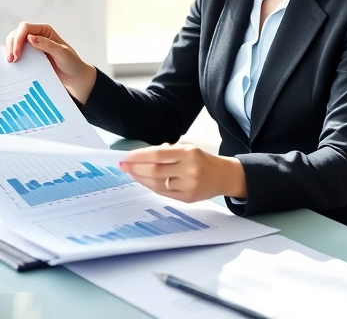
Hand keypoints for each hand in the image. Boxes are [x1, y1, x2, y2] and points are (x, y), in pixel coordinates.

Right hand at [5, 22, 96, 103]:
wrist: (74, 78)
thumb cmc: (72, 64)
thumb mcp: (62, 53)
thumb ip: (47, 45)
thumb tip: (30, 37)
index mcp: (45, 31)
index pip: (25, 28)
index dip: (18, 39)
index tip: (17, 53)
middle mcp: (37, 36)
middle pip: (17, 33)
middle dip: (12, 44)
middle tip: (12, 60)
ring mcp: (32, 46)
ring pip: (14, 42)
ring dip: (9, 50)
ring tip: (11, 62)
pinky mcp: (29, 57)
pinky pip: (17, 53)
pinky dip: (12, 56)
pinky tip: (13, 65)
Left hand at [118, 143, 247, 202]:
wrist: (224, 176)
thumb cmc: (202, 160)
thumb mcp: (188, 148)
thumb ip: (166, 151)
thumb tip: (141, 156)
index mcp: (188, 153)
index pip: (158, 154)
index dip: (139, 156)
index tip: (126, 157)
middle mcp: (189, 169)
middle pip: (155, 170)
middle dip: (135, 168)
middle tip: (123, 166)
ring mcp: (188, 185)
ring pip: (158, 184)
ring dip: (141, 178)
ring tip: (130, 173)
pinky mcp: (187, 198)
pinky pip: (164, 193)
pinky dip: (151, 186)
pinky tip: (143, 181)